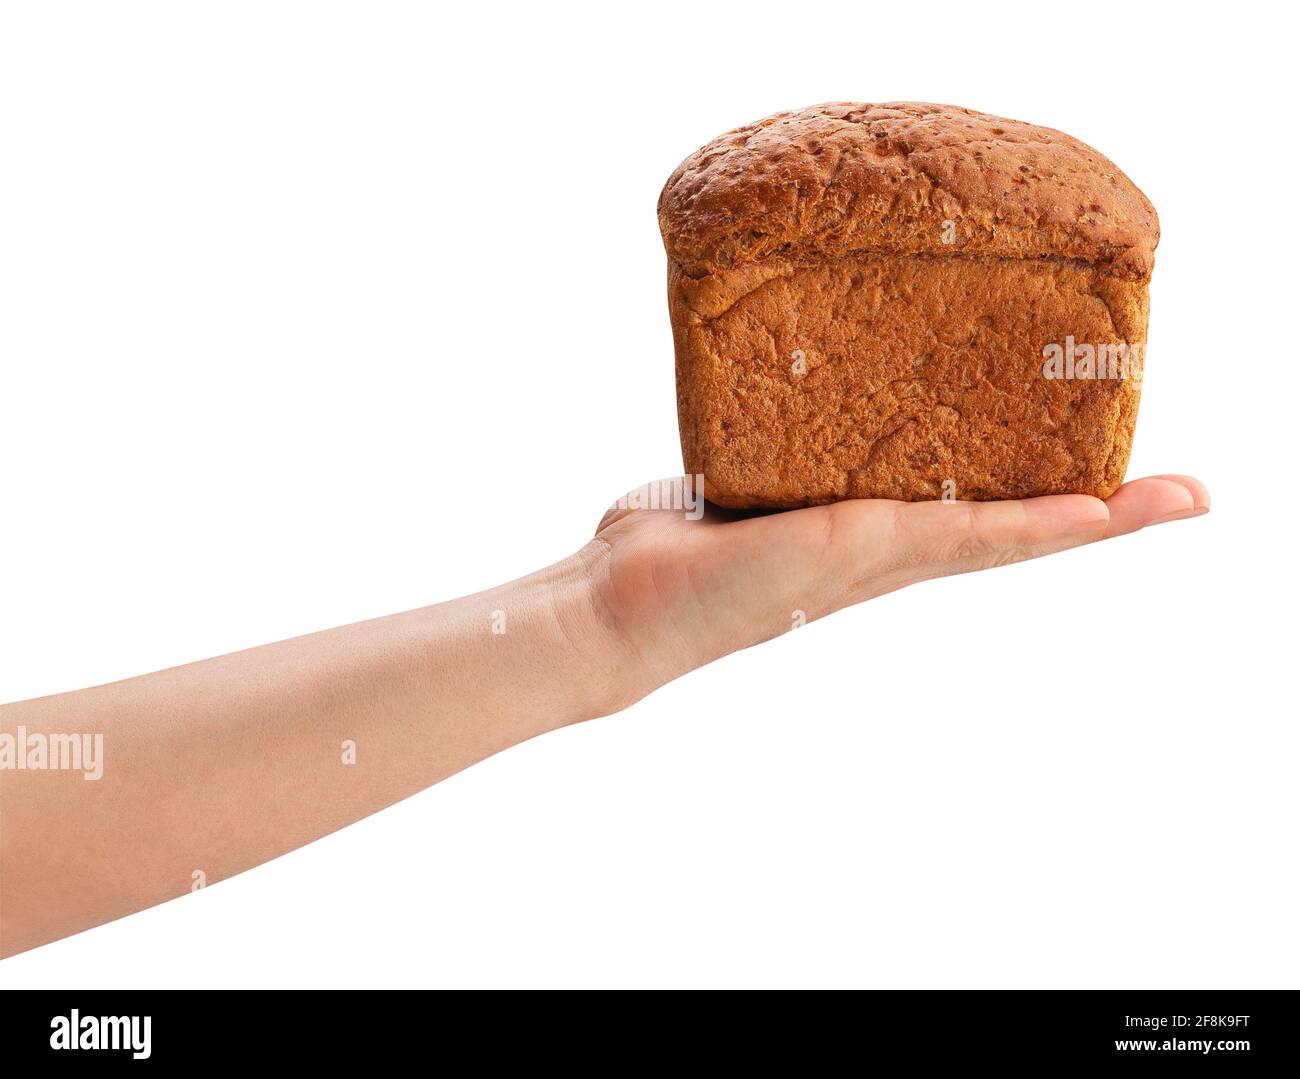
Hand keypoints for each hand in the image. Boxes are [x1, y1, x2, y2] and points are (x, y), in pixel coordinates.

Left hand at [584, 476, 1209, 706]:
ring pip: (999, 536)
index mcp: (860, 538)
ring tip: (1163, 501)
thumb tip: (778, 403)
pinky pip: (950, 533)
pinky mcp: (845, 550)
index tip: (1105, 484)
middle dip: (1094, 514)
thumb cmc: (666, 552)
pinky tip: (1083, 512)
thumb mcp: (737, 481)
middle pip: (1007, 531)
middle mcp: (878, 556)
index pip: (969, 516)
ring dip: (1084, 519)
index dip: (1041, 501)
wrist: (612, 608)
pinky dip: (1022, 525)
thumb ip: (774, 452)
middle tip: (1180, 495)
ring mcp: (869, 559)